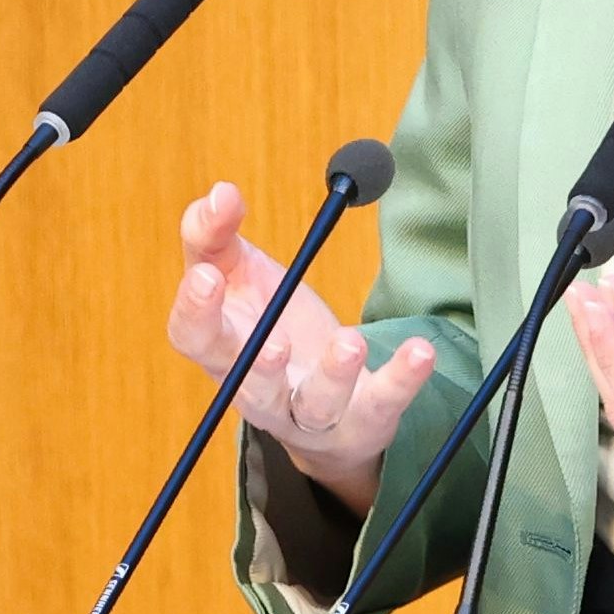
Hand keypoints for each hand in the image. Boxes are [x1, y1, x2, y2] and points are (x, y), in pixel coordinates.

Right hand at [165, 179, 441, 503]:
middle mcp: (260, 391)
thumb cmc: (272, 326)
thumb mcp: (239, 276)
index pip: (193, 338)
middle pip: (249, 387)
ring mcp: (311, 413)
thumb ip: (216, 235)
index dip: (195, 310)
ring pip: (314, 405)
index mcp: (223, 350)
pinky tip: (420, 350)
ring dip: (331, 376)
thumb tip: (221, 192)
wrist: (323, 405)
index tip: (207, 275)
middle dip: (259, 367)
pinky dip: (401, 379)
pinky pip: (381, 403)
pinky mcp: (363, 420)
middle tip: (273, 340)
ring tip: (349, 341)